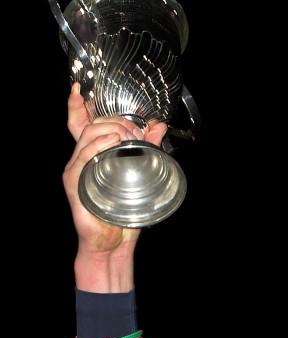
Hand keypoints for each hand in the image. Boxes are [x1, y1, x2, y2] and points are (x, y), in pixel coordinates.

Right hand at [63, 84, 167, 288]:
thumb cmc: (123, 214)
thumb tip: (158, 126)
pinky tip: (114, 143)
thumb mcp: (141, 177)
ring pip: (88, 135)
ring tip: (130, 137)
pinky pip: (83, 156)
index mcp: (92, 154)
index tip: (80, 89)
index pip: (80, 122)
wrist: (112, 244)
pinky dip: (99, 145)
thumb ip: (148, 150)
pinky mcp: (73, 182)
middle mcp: (80, 158)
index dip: (77, 104)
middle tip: (136, 131)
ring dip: (112, 130)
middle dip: (115, 120)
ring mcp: (75, 169)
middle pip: (91, 124)